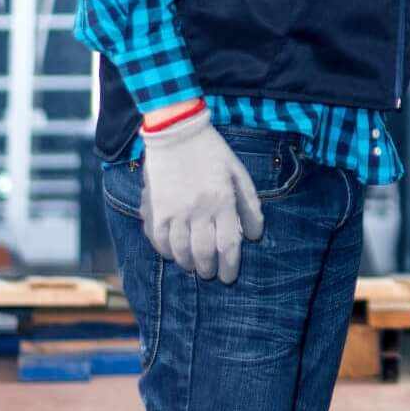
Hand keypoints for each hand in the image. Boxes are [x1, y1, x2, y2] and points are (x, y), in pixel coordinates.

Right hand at [138, 107, 263, 283]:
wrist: (176, 133)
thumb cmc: (211, 152)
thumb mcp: (238, 173)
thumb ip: (249, 204)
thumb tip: (254, 236)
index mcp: (222, 201)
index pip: (228, 244)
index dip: (230, 265)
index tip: (229, 277)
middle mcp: (198, 210)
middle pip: (203, 253)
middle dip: (209, 269)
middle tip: (211, 273)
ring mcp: (174, 211)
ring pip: (180, 251)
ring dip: (188, 264)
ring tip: (193, 267)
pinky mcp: (154, 209)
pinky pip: (158, 241)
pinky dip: (166, 252)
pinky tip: (172, 253)